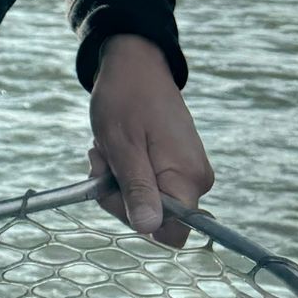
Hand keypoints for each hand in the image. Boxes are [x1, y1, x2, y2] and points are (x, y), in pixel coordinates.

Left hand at [87, 35, 215, 246]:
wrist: (135, 64)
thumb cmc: (126, 98)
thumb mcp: (122, 146)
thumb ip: (137, 188)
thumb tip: (148, 229)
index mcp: (188, 179)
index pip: (172, 233)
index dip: (138, 219)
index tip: (114, 188)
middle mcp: (195, 180)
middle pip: (155, 218)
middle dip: (119, 195)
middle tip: (101, 160)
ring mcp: (186, 172)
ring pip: (146, 201)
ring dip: (117, 181)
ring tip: (107, 148)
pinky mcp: (176, 165)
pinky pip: (147, 184)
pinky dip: (125, 171)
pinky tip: (115, 149)